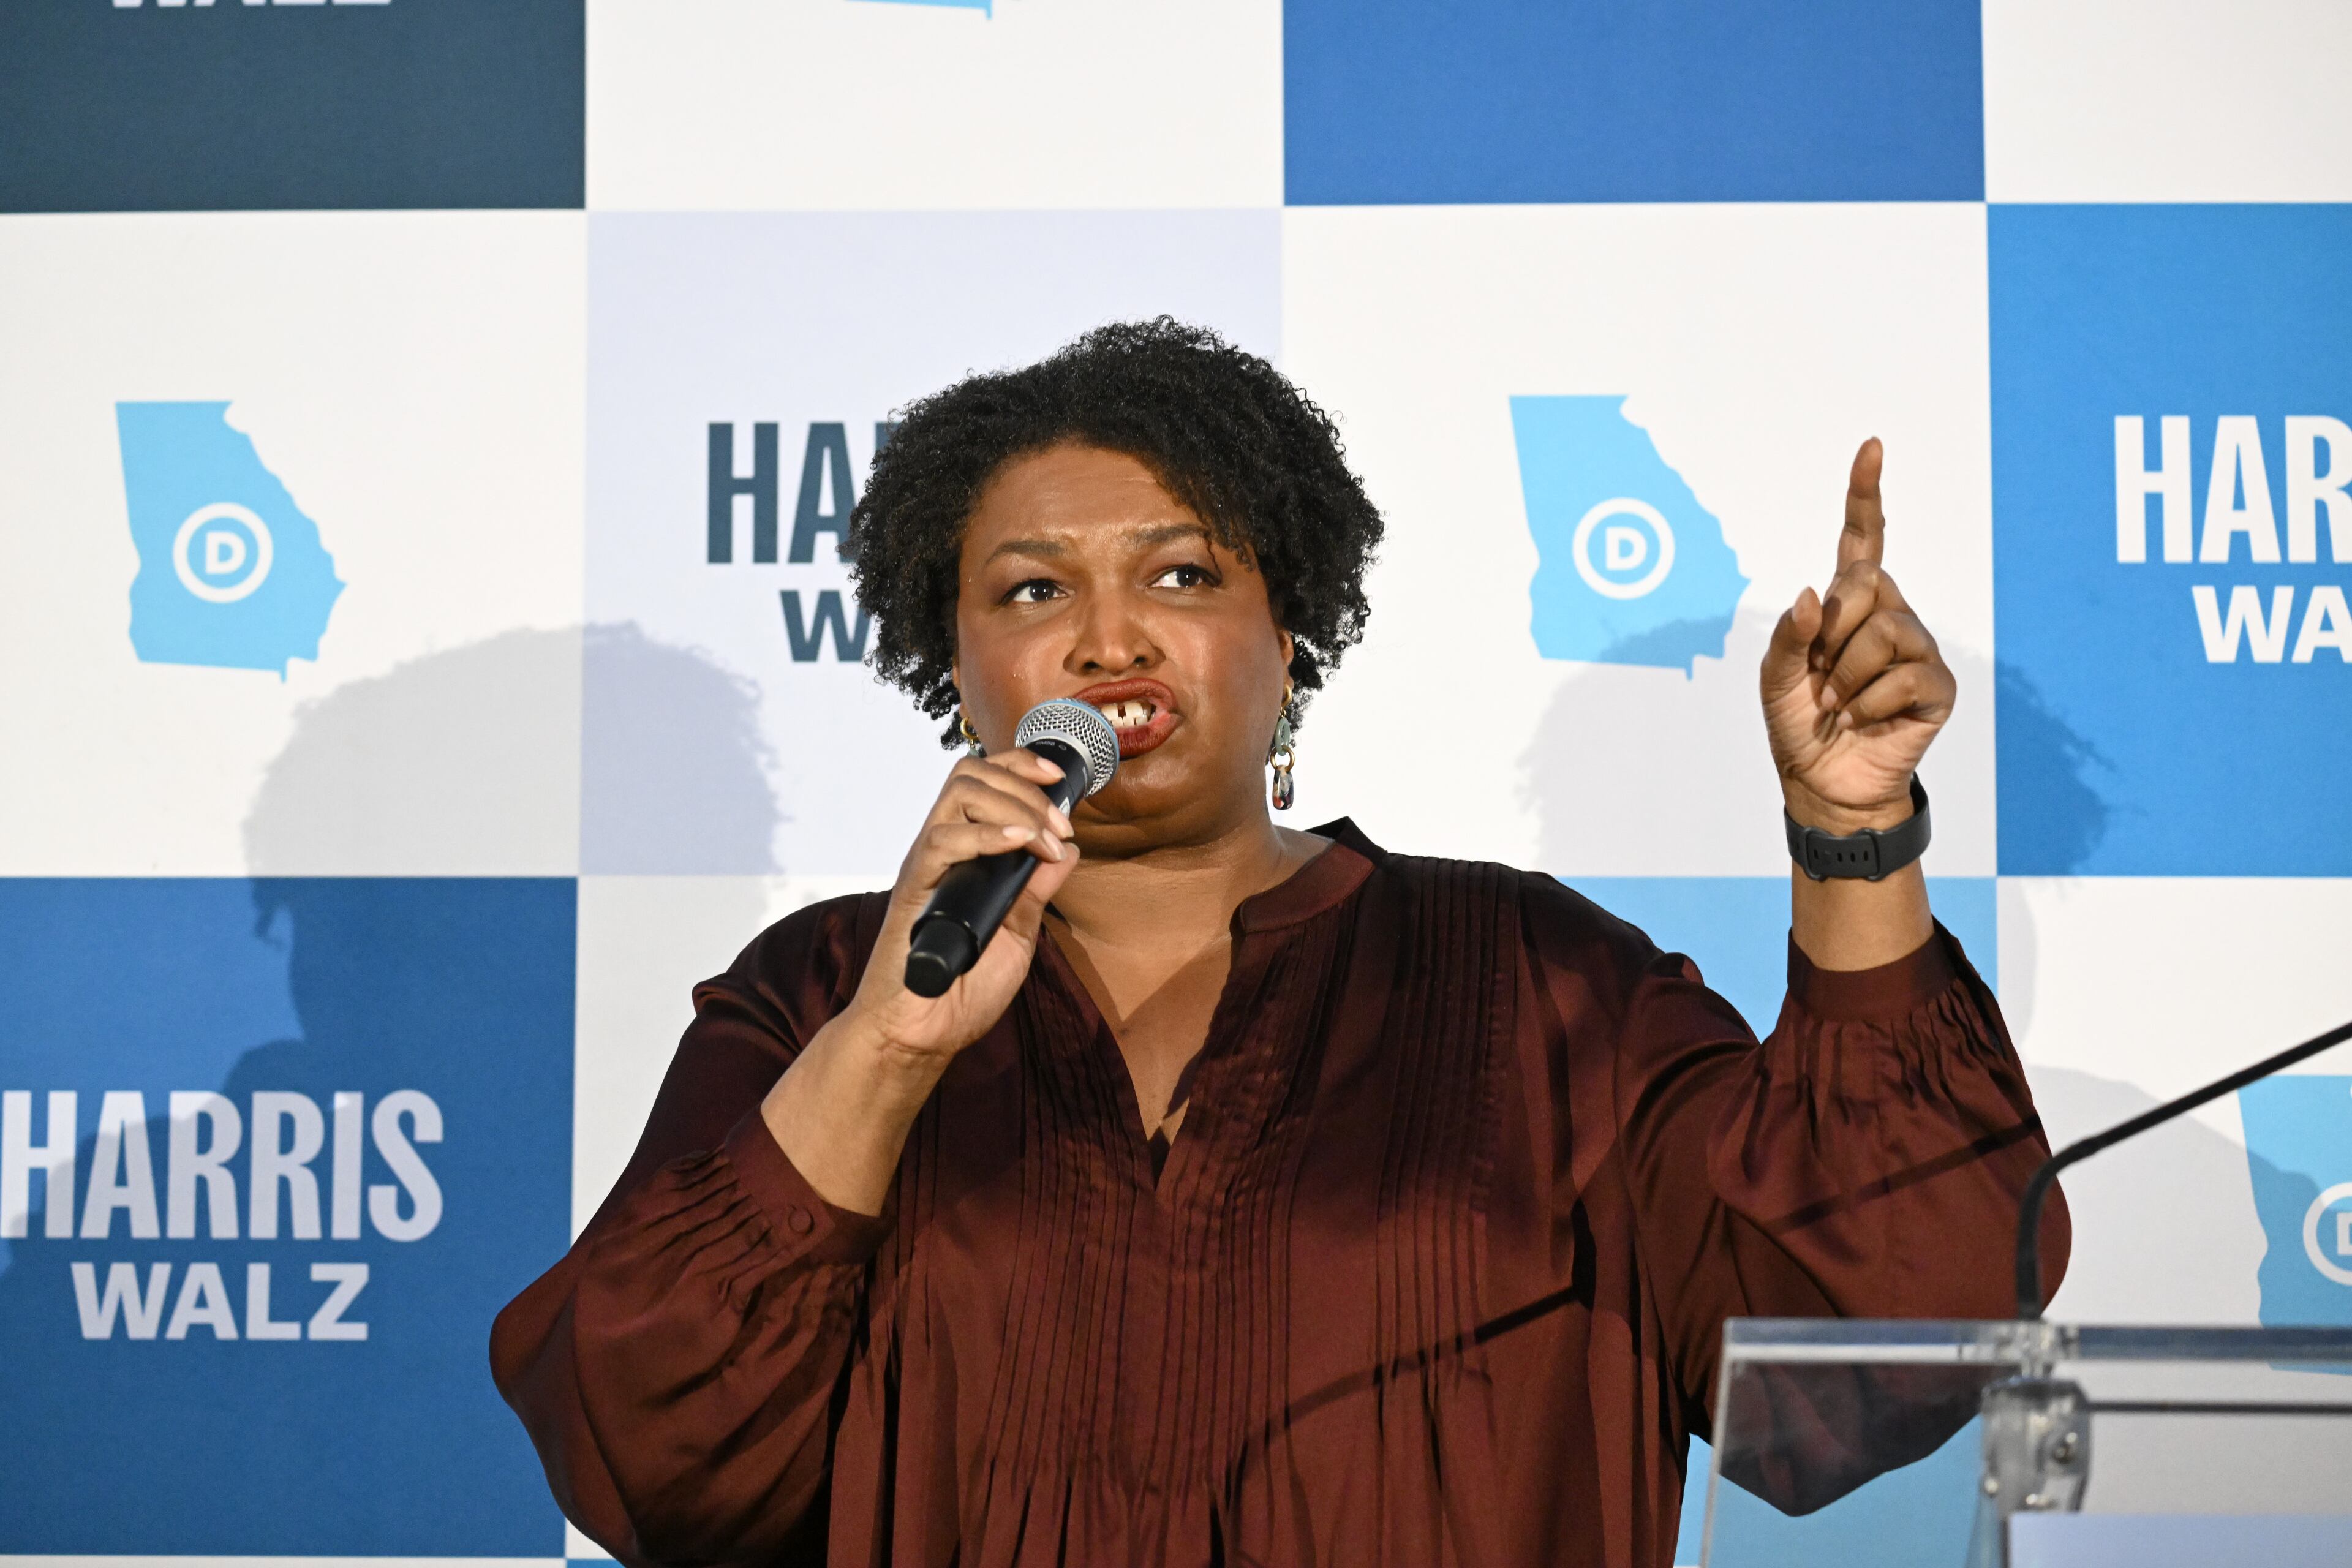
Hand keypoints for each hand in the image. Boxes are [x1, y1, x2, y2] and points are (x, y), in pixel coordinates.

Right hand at [839, 749, 1081, 1069]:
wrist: (923, 1033)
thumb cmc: (963, 987)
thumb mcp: (1018, 932)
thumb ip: (1037, 891)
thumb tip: (1068, 851)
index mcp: (965, 853)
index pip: (985, 781)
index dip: (1021, 766)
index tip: (1059, 779)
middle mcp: (943, 849)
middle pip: (973, 773)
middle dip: (1027, 787)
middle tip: (1060, 827)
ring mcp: (927, 864)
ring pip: (960, 792)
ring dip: (1015, 806)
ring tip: (1043, 841)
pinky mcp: (914, 887)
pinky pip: (944, 839)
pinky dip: (988, 834)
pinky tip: (1019, 845)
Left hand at [1760, 439, 1954, 834]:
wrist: (1824, 782)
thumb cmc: (1799, 725)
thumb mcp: (1773, 679)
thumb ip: (1786, 636)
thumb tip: (1811, 596)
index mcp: (1847, 605)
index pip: (1861, 540)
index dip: (1865, 494)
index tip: (1871, 447)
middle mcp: (1889, 615)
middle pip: (1865, 583)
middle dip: (1830, 633)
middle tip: (1820, 676)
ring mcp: (1917, 648)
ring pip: (1884, 631)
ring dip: (1846, 675)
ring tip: (1839, 703)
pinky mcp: (1937, 685)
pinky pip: (1904, 676)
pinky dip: (1869, 703)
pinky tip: (1863, 718)